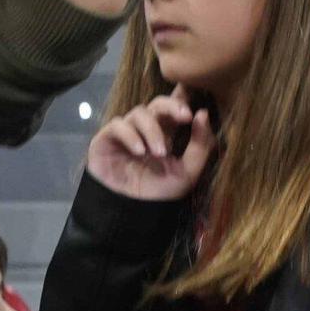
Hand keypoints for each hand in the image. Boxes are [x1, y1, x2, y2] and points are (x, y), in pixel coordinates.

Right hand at [84, 87, 215, 200]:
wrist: (131, 211)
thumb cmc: (159, 193)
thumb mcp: (188, 172)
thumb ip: (200, 145)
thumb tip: (203, 113)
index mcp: (167, 132)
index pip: (174, 106)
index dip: (182, 98)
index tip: (193, 109)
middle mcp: (146, 128)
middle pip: (158, 103)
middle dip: (172, 106)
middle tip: (185, 117)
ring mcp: (126, 131)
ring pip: (139, 113)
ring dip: (152, 130)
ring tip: (159, 153)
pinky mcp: (106, 138)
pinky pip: (118, 125)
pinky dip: (131, 135)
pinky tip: (139, 152)